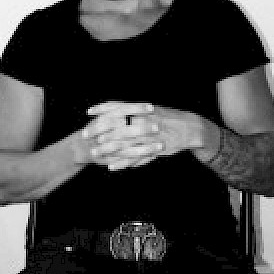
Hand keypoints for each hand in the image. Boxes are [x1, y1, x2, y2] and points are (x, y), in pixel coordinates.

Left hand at [83, 101, 205, 170]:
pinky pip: (135, 157)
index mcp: (141, 109)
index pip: (117, 106)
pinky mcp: (153, 149)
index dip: (102, 109)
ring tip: (94, 153)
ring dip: (107, 149)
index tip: (88, 112)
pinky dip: (123, 163)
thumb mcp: (149, 109)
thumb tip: (113, 109)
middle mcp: (143, 120)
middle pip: (115, 125)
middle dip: (98, 130)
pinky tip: (112, 167)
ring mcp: (148, 136)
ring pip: (123, 143)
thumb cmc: (166, 117)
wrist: (189, 128)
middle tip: (85, 135)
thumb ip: (133, 110)